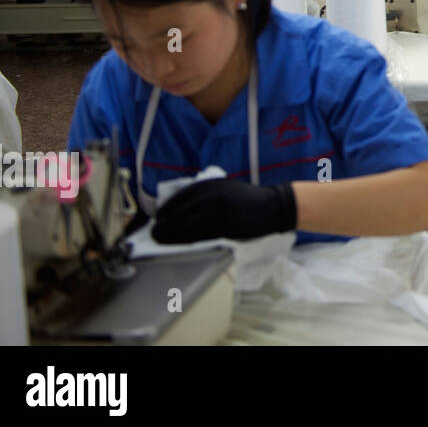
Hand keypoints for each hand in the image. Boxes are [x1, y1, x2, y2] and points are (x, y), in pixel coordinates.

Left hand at [152, 177, 296, 243]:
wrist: (274, 206)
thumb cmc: (249, 199)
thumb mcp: (226, 189)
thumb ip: (206, 196)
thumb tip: (182, 209)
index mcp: (212, 185)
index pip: (181, 197)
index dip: (167, 208)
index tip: (158, 217)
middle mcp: (212, 196)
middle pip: (180, 213)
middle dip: (164, 224)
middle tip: (153, 232)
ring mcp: (218, 213)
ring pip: (186, 226)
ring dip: (169, 234)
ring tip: (159, 239)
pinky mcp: (224, 227)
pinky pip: (198, 235)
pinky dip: (184, 240)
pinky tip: (177, 242)